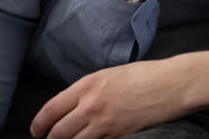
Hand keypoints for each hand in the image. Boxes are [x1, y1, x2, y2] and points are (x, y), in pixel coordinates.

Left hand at [30, 50, 208, 138]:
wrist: (171, 84)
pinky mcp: (119, 136)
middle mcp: (91, 105)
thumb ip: (88, 90)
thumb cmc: (143, 76)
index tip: (36, 131)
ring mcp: (105, 123)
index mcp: (86, 86)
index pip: (51, 110)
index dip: (38, 125)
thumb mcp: (108, 75)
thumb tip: (72, 106)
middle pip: (58, 132)